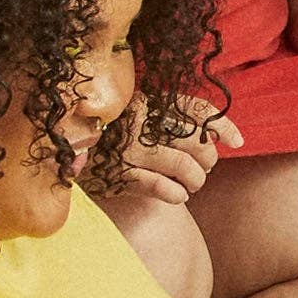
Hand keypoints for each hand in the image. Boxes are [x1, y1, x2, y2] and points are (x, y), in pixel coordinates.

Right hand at [115, 94, 243, 203]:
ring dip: (195, 181)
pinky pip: (164, 189)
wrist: (59, 146)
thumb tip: (224, 138)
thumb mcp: (140, 117)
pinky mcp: (118, 174)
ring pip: (185, 167)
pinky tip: (177, 195)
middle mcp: (141, 122)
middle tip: (203, 168)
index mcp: (149, 102)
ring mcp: (129, 148)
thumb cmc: (113, 133)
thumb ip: (174, 121)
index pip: (197, 110)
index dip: (223, 126)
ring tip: (190, 184)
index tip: (237, 141)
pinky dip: (178, 195)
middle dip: (209, 160)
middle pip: (198, 142)